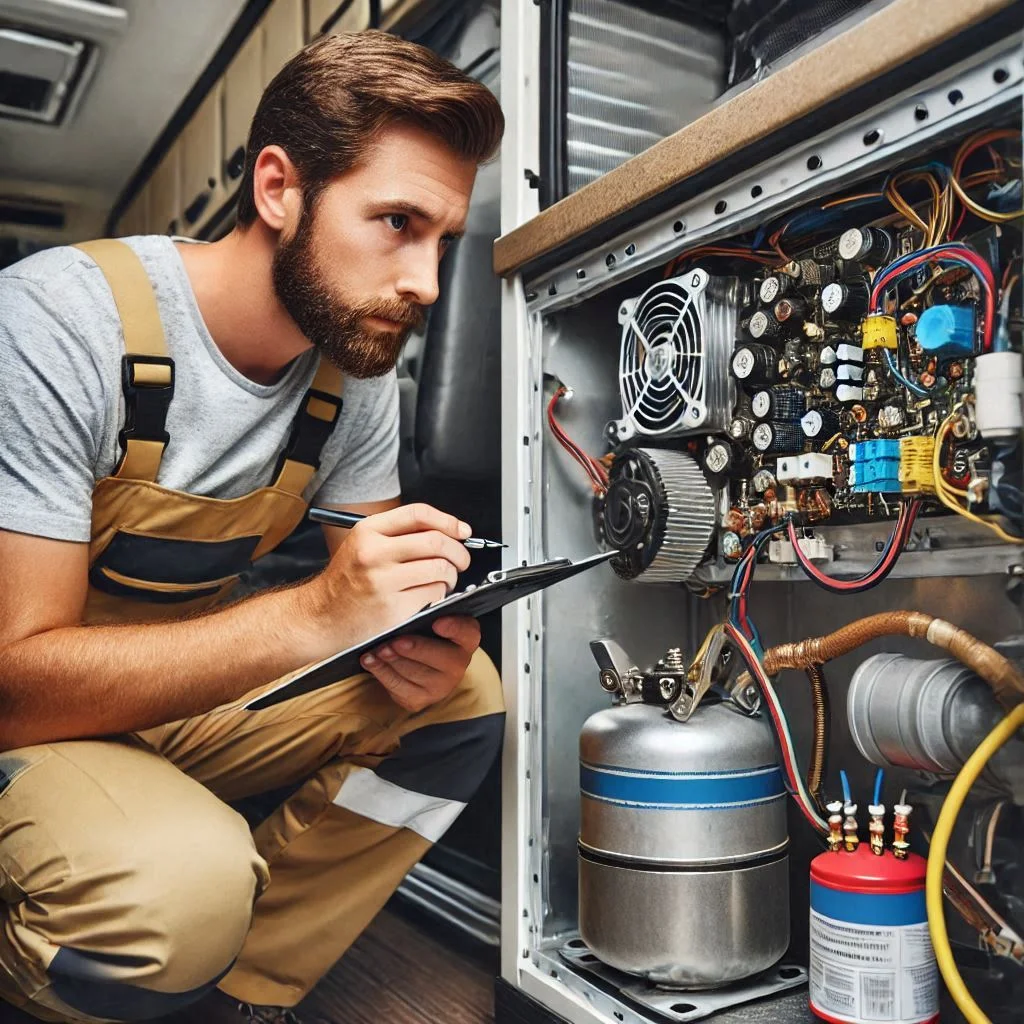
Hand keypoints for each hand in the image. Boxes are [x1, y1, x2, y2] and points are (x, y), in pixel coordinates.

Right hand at [299, 503, 472, 663]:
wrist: (321, 616)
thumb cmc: (346, 581)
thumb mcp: (362, 544)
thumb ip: (398, 534)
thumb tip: (447, 530)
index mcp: (368, 531)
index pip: (419, 514)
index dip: (448, 521)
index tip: (462, 531)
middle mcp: (374, 553)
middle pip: (436, 542)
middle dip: (458, 551)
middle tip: (461, 559)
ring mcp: (383, 581)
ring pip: (440, 569)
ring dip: (451, 575)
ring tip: (444, 579)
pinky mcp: (393, 608)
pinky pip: (434, 594)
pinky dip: (439, 594)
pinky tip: (429, 595)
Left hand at [360, 616, 480, 710]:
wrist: (421, 663)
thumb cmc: (426, 634)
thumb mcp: (432, 618)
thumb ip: (427, 613)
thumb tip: (406, 614)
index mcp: (465, 639)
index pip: (467, 632)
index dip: (453, 627)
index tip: (436, 623)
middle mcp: (459, 665)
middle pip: (439, 657)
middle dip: (414, 649)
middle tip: (394, 642)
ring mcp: (441, 686)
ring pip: (414, 673)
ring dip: (393, 660)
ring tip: (377, 649)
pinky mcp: (420, 699)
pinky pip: (398, 687)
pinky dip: (381, 672)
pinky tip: (370, 661)